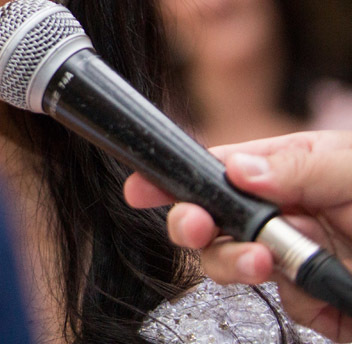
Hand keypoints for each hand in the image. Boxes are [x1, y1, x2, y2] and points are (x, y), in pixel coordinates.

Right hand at [124, 130, 351, 341]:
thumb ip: (299, 164)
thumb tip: (236, 166)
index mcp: (295, 170)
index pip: (222, 168)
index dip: (177, 177)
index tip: (142, 186)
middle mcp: (293, 214)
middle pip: (217, 221)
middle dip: (199, 226)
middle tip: (198, 229)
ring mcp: (305, 261)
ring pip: (241, 266)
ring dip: (245, 264)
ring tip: (273, 263)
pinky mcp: (322, 305)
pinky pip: (288, 303)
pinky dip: (302, 298)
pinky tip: (328, 292)